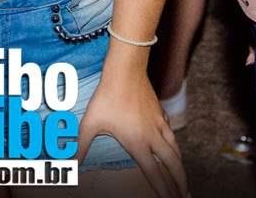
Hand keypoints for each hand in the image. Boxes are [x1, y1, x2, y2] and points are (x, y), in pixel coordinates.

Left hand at [75, 73, 185, 197]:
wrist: (125, 71)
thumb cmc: (106, 97)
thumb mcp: (90, 123)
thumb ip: (81, 146)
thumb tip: (70, 164)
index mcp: (137, 143)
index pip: (154, 173)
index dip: (163, 190)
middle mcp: (152, 136)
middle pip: (173, 165)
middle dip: (180, 183)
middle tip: (185, 196)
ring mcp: (159, 124)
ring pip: (176, 150)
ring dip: (181, 167)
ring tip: (184, 179)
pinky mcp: (160, 113)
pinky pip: (171, 134)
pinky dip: (175, 146)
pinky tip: (174, 148)